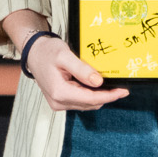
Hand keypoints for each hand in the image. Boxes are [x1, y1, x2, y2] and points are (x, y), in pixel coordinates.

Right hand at [7, 20, 125, 112]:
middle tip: (119, 85)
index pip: (91, 99)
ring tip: (106, 82)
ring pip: (86, 104)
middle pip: (90, 103)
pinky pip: (80, 101)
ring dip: (98, 95)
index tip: (123, 91)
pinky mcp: (59, 101)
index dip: (110, 96)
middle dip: (106, 95)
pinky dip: (89, 94)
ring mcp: (58, 103)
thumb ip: (82, 69)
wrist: (33, 53)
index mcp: (59, 92)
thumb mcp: (65, 56)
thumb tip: (98, 82)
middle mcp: (58, 102)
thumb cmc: (47, 51)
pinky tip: (93, 84)